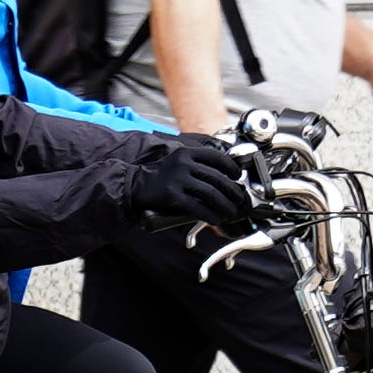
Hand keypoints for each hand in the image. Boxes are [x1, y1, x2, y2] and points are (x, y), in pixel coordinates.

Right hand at [131, 134, 251, 227]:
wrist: (134, 185)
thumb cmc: (160, 177)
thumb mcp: (178, 162)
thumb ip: (197, 165)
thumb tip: (225, 177)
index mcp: (186, 153)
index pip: (217, 157)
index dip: (231, 167)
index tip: (238, 176)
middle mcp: (183, 163)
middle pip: (217, 178)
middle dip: (232, 191)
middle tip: (238, 200)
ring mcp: (178, 179)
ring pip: (211, 193)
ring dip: (225, 205)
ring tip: (230, 212)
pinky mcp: (172, 196)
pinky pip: (197, 207)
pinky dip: (210, 215)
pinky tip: (215, 219)